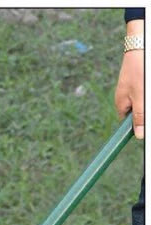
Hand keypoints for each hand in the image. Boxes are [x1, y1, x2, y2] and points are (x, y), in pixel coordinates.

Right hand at [115, 21, 143, 138]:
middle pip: (137, 112)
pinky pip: (142, 93)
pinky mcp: (139, 82)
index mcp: (122, 105)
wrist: (141, 45)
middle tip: (146, 98)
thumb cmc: (139, 70)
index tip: (144, 129)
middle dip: (145, 110)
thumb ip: (140, 115)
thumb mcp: (140, 96)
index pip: (129, 123)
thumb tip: (139, 136)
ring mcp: (132, 90)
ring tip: (145, 86)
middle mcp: (126, 98)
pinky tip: (145, 83)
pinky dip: (145, 92)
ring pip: (142, 100)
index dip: (137, 125)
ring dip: (145, 99)